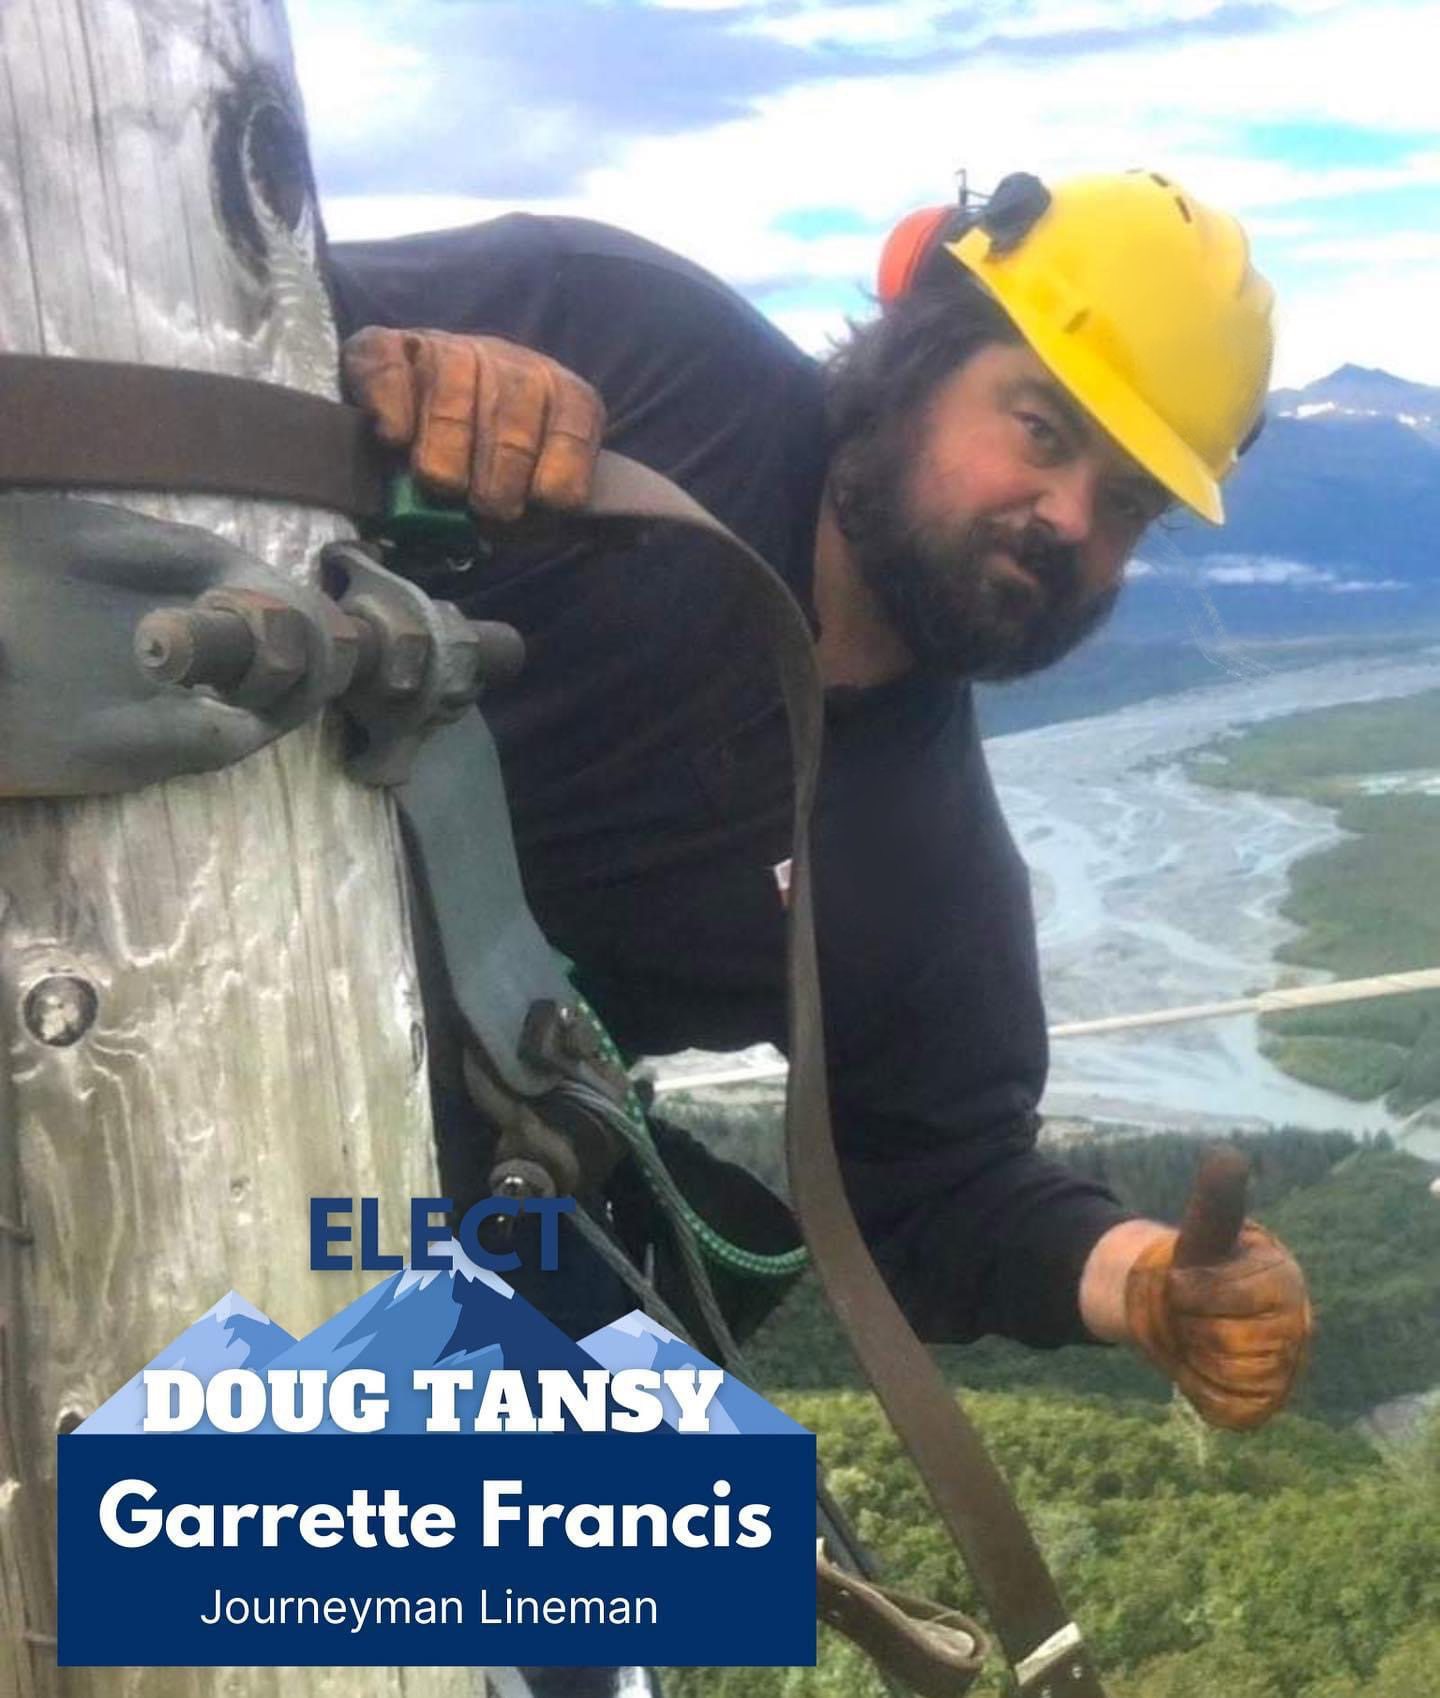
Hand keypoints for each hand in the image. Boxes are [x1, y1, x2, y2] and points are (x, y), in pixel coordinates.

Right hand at [341, 327, 605, 520]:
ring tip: (438, 486)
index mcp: (560, 392)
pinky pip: (392, 370)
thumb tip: (637, 534)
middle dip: (500, 477)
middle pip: (514, 417)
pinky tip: (395, 439)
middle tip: (485, 509)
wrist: (410, 424)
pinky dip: (394, 408)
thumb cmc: (487, 470)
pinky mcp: (388, 346)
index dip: (560, 472)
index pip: (576, 423)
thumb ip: (584, 516)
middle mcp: (509, 362)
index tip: (540, 505)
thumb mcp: (538, 492)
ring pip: (453, 395)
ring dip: (444, 453)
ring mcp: (449, 349)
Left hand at [1124, 1147, 1312, 1430]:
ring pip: (1232, 1376)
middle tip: (1189, 1311)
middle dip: (1193, 1325)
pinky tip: (1201, 1368)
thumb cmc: (1200, 1265)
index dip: (1192, 1293)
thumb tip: (1227, 1155)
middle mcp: (1297, 1323)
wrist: (1187, 1309)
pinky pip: (1234, 1409)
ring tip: (1197, 1335)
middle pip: (1231, 1342)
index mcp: (1283, 1276)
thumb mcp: (1202, 1231)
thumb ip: (1214, 1200)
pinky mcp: (1268, 1400)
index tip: (1181, 1282)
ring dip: (1197, 1356)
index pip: (1229, 1298)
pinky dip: (1205, 1391)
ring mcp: (1287, 1365)